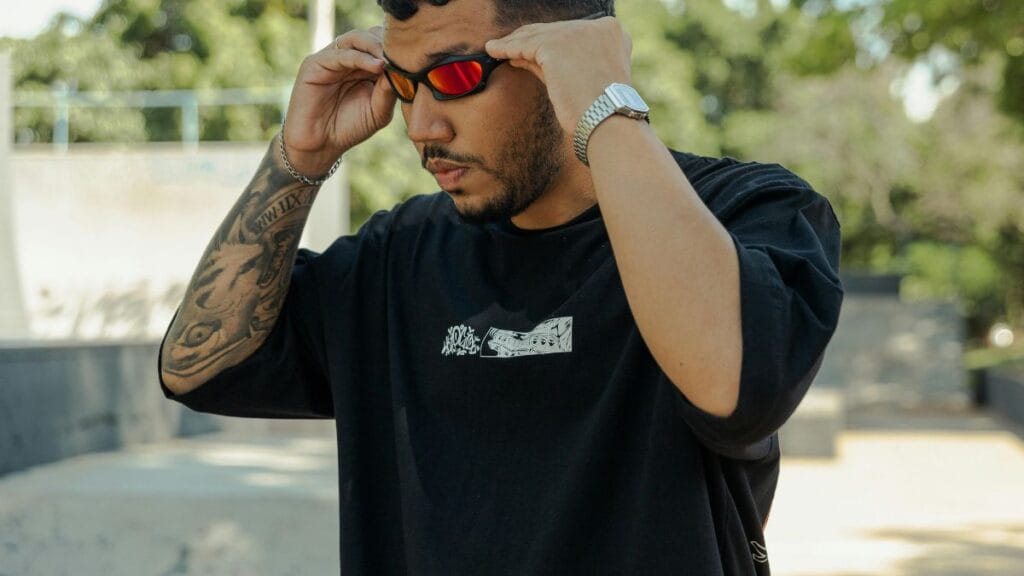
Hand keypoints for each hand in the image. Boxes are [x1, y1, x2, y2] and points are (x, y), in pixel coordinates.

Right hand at [282, 27, 396, 175]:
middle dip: (388, 43)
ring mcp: (332, 58)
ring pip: (356, 38)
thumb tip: (403, 71)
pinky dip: (361, 57)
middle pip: (371, 35)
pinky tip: (377, 66)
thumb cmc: (350, 128)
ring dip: (376, 46)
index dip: (399, 50)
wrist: (320, 145)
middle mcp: (348, 58)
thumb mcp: (378, 111)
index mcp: (364, 66)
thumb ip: (389, 91)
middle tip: (405, 56)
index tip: (418, 59)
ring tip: (390, 60)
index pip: (383, 46)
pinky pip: (341, 54)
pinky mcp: (316, 63)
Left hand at [484, 16, 632, 134]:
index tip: (531, 46)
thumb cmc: (599, 110)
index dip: (549, 39)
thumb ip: (559, 62)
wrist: (607, 121)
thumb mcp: (583, 78)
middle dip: (529, 38)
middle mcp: (598, 26)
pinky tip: (495, 50)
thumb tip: (526, 56)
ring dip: (514, 42)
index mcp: (612, 33)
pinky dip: (507, 48)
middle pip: (554, 30)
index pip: (572, 32)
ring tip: (496, 48)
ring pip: (538, 35)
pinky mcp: (556, 44)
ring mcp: (577, 32)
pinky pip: (525, 45)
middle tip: (508, 45)